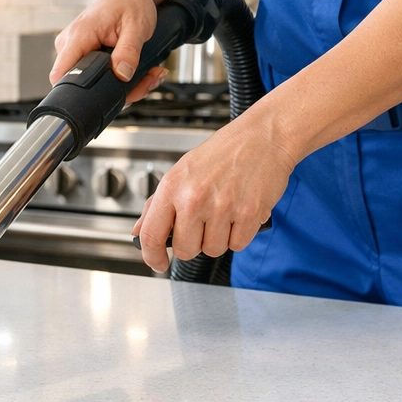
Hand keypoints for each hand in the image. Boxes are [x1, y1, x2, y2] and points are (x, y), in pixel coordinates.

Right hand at [52, 0, 167, 104]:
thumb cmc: (130, 1)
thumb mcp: (136, 26)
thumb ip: (128, 51)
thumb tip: (121, 75)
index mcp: (78, 36)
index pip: (60, 75)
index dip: (78, 94)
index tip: (109, 96)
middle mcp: (70, 44)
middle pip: (81, 85)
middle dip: (117, 92)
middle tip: (146, 81)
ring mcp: (75, 50)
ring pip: (92, 84)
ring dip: (124, 87)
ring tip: (149, 75)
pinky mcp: (83, 55)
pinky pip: (96, 77)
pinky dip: (120, 80)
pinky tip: (140, 73)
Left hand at [132, 113, 296, 272]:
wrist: (262, 138)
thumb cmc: (222, 153)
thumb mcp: (180, 172)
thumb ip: (156, 205)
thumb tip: (139, 232)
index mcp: (172, 187)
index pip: (151, 235)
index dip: (151, 256)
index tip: (157, 263)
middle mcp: (194, 198)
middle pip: (184, 250)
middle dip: (193, 243)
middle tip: (202, 224)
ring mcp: (222, 207)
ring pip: (213, 250)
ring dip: (218, 238)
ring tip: (223, 213)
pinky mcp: (249, 214)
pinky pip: (238, 245)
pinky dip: (239, 235)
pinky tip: (239, 214)